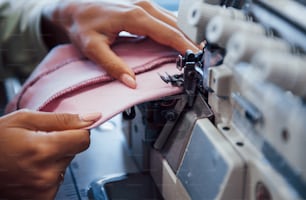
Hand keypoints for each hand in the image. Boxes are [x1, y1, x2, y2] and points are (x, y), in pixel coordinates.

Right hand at [0, 110, 100, 199]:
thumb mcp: (25, 119)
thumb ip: (62, 119)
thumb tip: (92, 117)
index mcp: (43, 149)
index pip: (84, 139)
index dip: (79, 130)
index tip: (71, 127)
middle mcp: (47, 173)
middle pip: (75, 151)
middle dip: (63, 143)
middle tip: (40, 141)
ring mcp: (45, 188)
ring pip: (66, 164)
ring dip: (55, 158)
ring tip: (32, 155)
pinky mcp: (43, 198)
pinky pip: (58, 178)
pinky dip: (49, 171)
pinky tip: (32, 168)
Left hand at [42, 0, 198, 88]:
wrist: (72, 7)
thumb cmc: (81, 25)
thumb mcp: (92, 48)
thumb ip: (112, 65)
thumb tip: (131, 82)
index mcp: (134, 16)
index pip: (168, 33)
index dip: (185, 46)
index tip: (197, 58)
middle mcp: (143, 6)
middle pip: (176, 25)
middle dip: (191, 41)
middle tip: (203, 58)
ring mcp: (144, 4)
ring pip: (173, 20)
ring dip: (185, 35)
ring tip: (196, 52)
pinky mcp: (142, 6)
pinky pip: (165, 19)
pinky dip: (175, 31)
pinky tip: (180, 41)